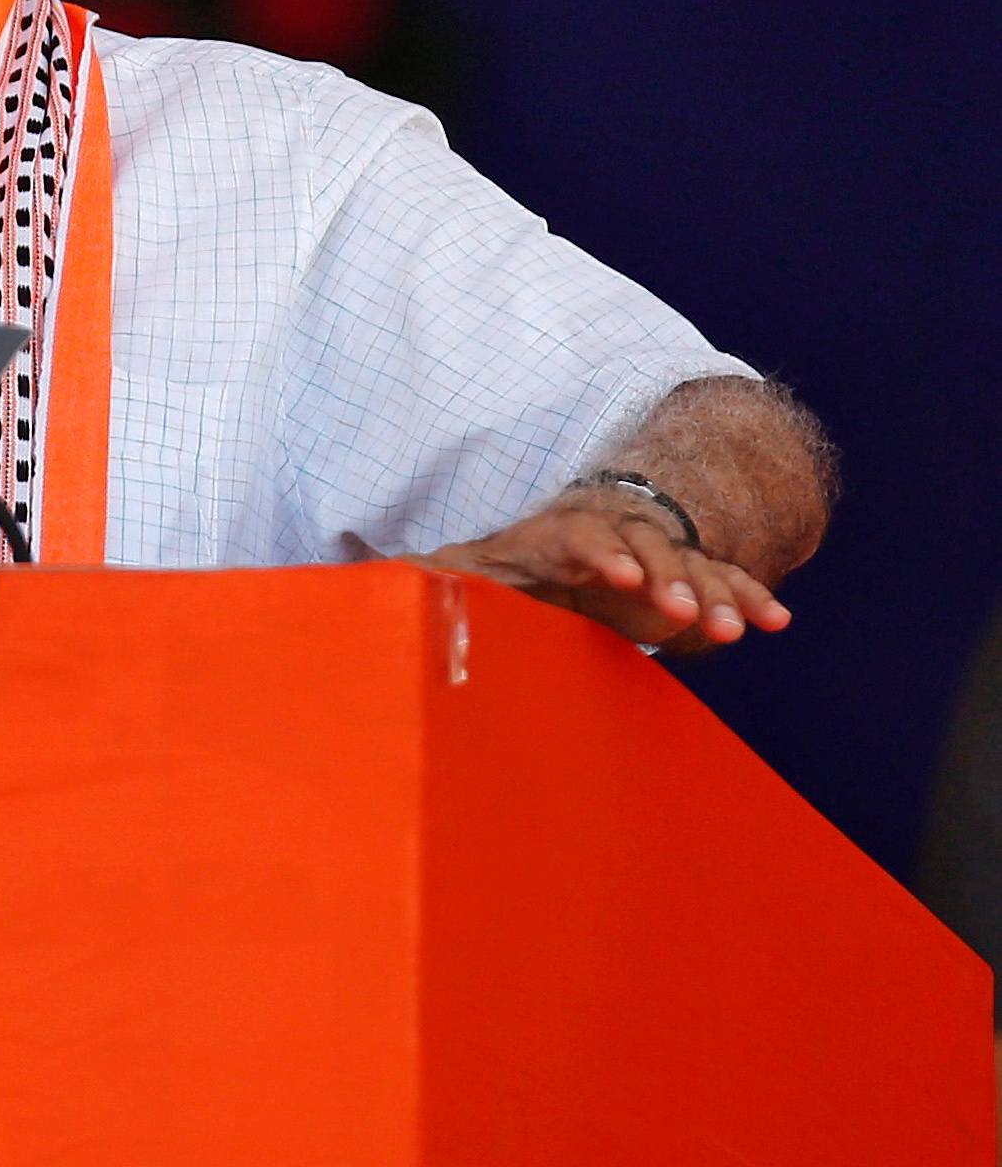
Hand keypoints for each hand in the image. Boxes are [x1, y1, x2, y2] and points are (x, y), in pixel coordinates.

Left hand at [419, 494, 790, 653]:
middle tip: (679, 615)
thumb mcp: (469, 573)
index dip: (602, 553)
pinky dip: (748, 597)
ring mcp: (653, 555)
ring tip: (737, 630)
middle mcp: (614, 537)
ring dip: (714, 594)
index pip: (583, 536)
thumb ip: (437, 576)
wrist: (553, 559)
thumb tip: (390, 574)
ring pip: (691, 565)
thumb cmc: (506, 571)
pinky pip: (722, 583)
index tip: (619, 578)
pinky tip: (776, 622)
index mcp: (557, 535)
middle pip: (646, 546)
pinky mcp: (682, 580)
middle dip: (666, 576)